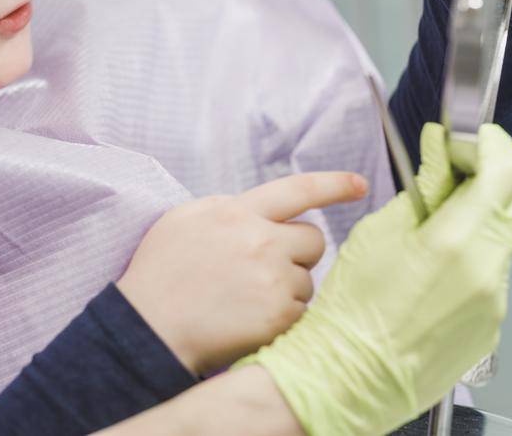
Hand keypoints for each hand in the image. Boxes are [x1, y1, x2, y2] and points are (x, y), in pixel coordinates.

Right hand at [116, 172, 368, 375]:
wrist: (150, 326)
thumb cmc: (160, 274)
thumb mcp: (183, 221)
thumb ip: (226, 211)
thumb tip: (258, 213)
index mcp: (236, 212)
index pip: (297, 189)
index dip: (333, 184)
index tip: (360, 184)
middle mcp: (261, 239)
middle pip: (312, 240)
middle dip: (298, 254)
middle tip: (266, 270)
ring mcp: (273, 278)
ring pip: (307, 280)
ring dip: (287, 289)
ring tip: (244, 300)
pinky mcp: (280, 314)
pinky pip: (302, 311)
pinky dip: (282, 317)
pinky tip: (250, 320)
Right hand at [243, 124, 511, 435]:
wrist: (351, 374)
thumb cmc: (352, 309)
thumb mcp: (378, 232)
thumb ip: (421, 190)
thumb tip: (439, 156)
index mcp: (457, 241)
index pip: (503, 172)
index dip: (490, 144)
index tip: (469, 138)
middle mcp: (488, 271)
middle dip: (494, 178)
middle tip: (455, 172)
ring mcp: (495, 302)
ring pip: (503, 241)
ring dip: (476, 222)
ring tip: (428, 232)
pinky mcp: (491, 326)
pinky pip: (491, 278)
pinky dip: (469, 261)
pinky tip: (429, 272)